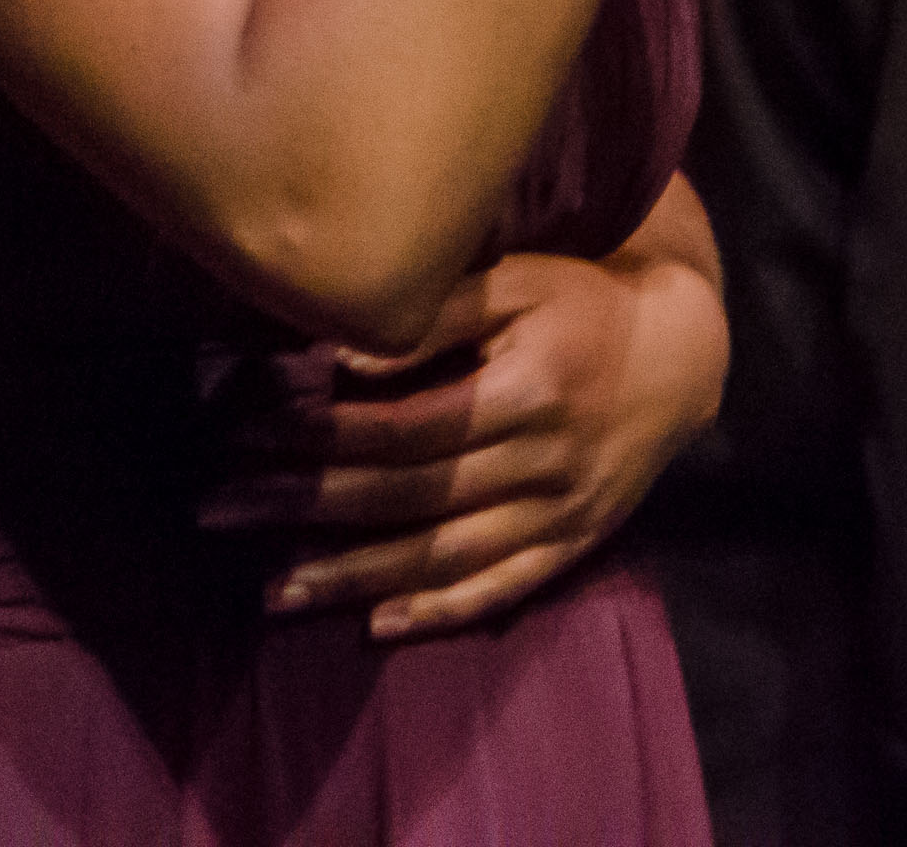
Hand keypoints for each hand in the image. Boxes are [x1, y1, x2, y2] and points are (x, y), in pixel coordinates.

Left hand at [218, 243, 726, 639]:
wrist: (687, 357)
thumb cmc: (585, 304)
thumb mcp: (521, 282)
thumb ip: (438, 315)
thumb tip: (341, 352)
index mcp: (532, 389)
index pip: (406, 426)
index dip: (321, 434)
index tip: (246, 431)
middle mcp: (546, 461)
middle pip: (408, 496)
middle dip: (305, 506)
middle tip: (219, 510)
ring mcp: (561, 514)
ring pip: (444, 557)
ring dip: (352, 576)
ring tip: (271, 590)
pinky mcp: (574, 545)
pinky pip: (501, 590)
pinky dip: (439, 611)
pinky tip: (377, 624)